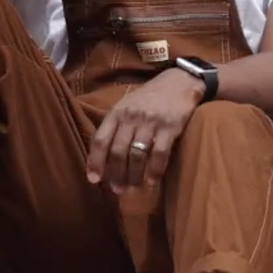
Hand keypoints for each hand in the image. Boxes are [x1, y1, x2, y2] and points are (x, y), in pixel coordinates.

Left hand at [85, 69, 205, 194]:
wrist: (179, 82)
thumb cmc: (149, 98)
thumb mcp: (127, 105)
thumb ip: (115, 126)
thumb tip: (103, 157)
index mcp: (117, 112)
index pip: (101, 140)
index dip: (95, 161)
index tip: (93, 179)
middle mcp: (131, 117)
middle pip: (118, 151)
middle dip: (116, 174)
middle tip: (118, 190)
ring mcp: (151, 122)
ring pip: (137, 156)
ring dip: (134, 176)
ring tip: (134, 188)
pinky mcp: (170, 127)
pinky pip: (159, 154)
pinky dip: (154, 171)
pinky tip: (151, 182)